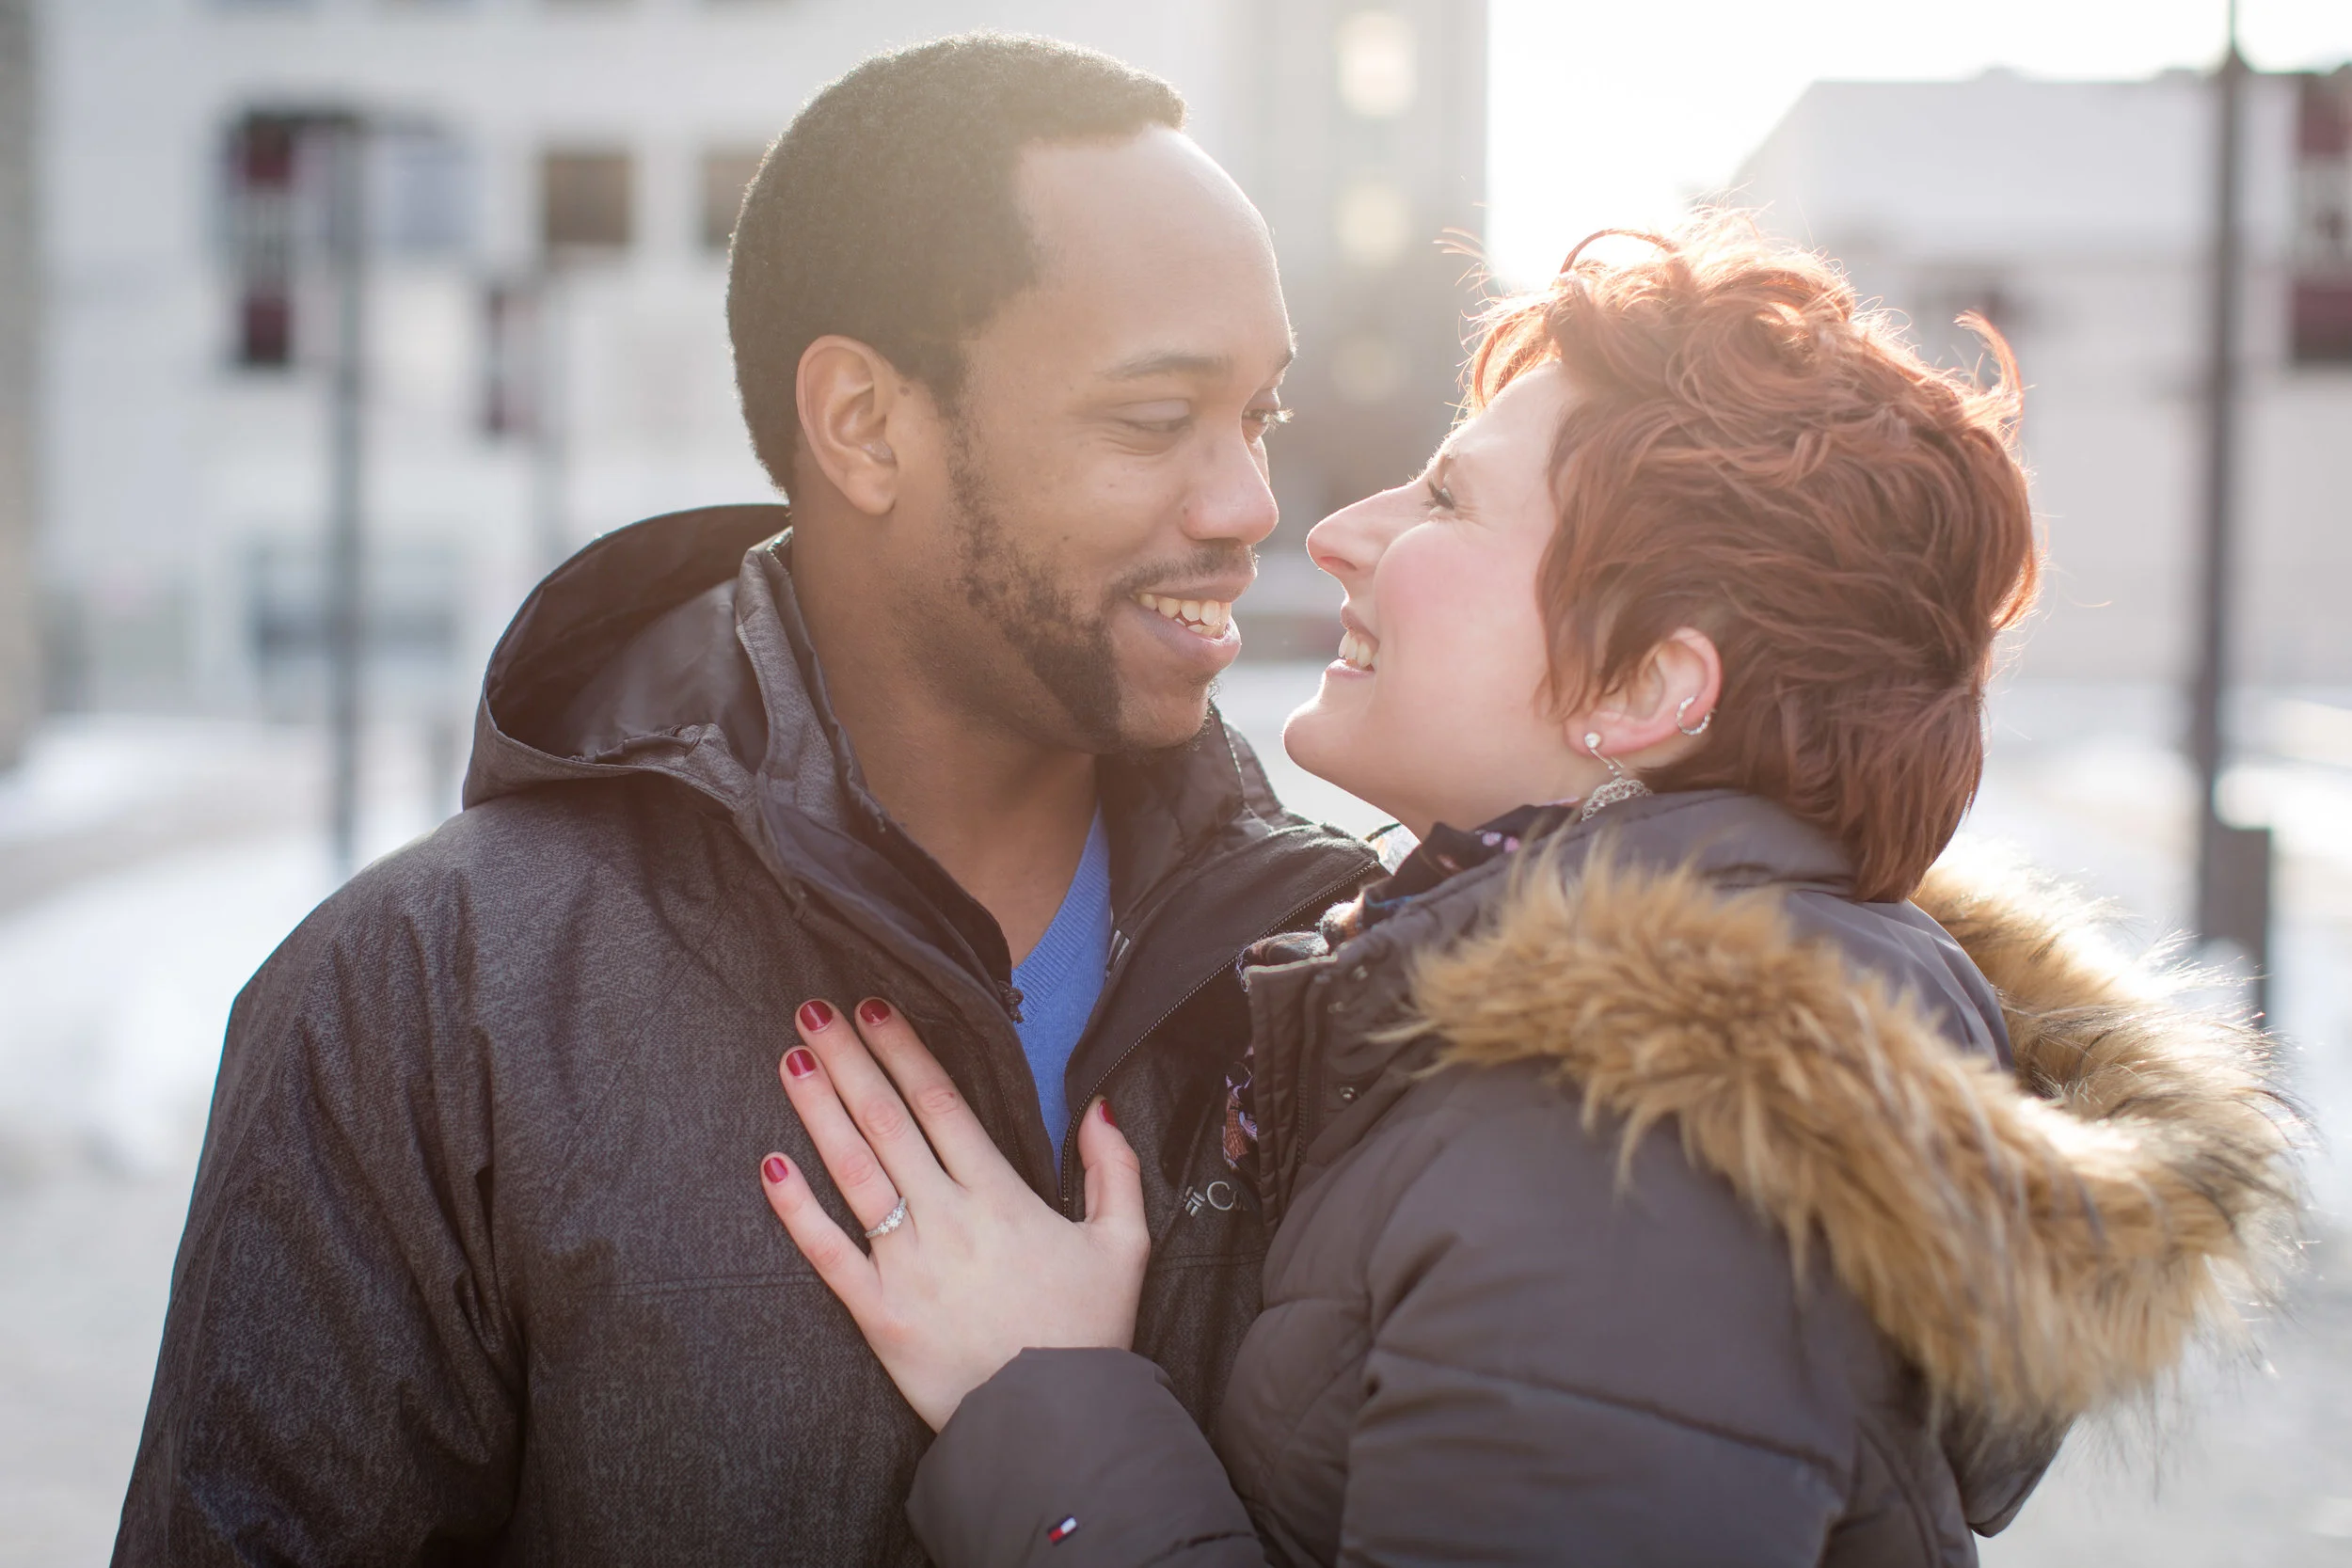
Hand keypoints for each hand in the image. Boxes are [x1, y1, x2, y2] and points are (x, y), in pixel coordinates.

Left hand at [758, 997, 1149, 1430]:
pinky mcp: (880, 1317)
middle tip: (811, 1009)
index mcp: (1001, 1196)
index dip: (902, 1050)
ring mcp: (908, 1267)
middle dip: (849, 1060)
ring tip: (790, 1060)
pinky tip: (770, 1166)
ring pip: (855, 1174)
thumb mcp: (1125, 1244)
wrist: (1057, 1424)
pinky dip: (797, 1212)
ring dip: (819, 1112)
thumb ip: (1114, 1170)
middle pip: (888, 1122)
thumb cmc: (1090, 1332)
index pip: (941, 1104)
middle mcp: (948, 1219)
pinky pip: (829, 1258)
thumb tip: (1098, 1106)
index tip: (872, 1006)